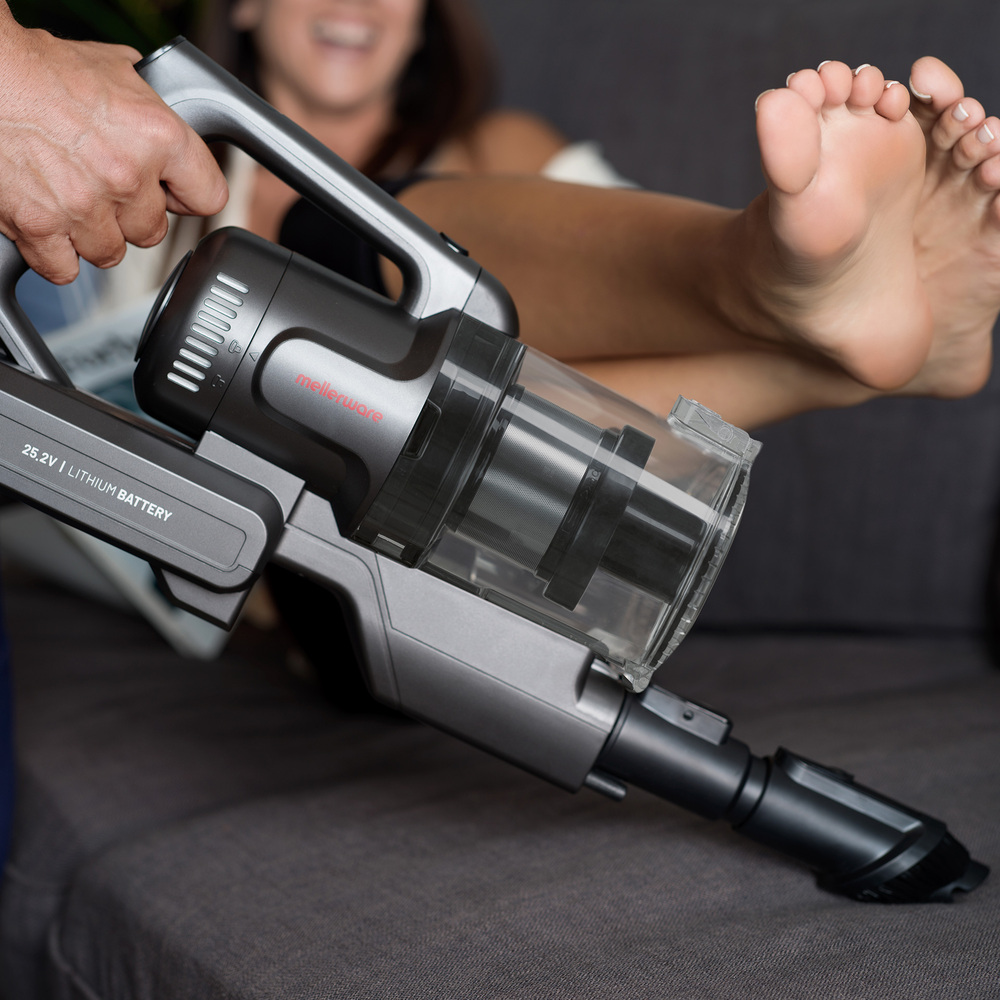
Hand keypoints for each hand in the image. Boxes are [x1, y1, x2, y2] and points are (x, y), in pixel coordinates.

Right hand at [0, 10, 227, 283]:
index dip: (187, 197)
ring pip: (109, 253)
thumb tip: (160, 108)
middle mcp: (127, 176)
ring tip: (69, 198)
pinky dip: (52, 254)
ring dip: (91, 235)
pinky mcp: (39, 226)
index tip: (172, 194)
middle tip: (102, 186)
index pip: (209, 197)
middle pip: (152, 232)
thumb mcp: (113, 70)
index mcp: (158, 137)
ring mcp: (84, 206)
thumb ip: (148, 104)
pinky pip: (63, 269)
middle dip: (130, 216)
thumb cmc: (37, 67)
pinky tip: (46, 222)